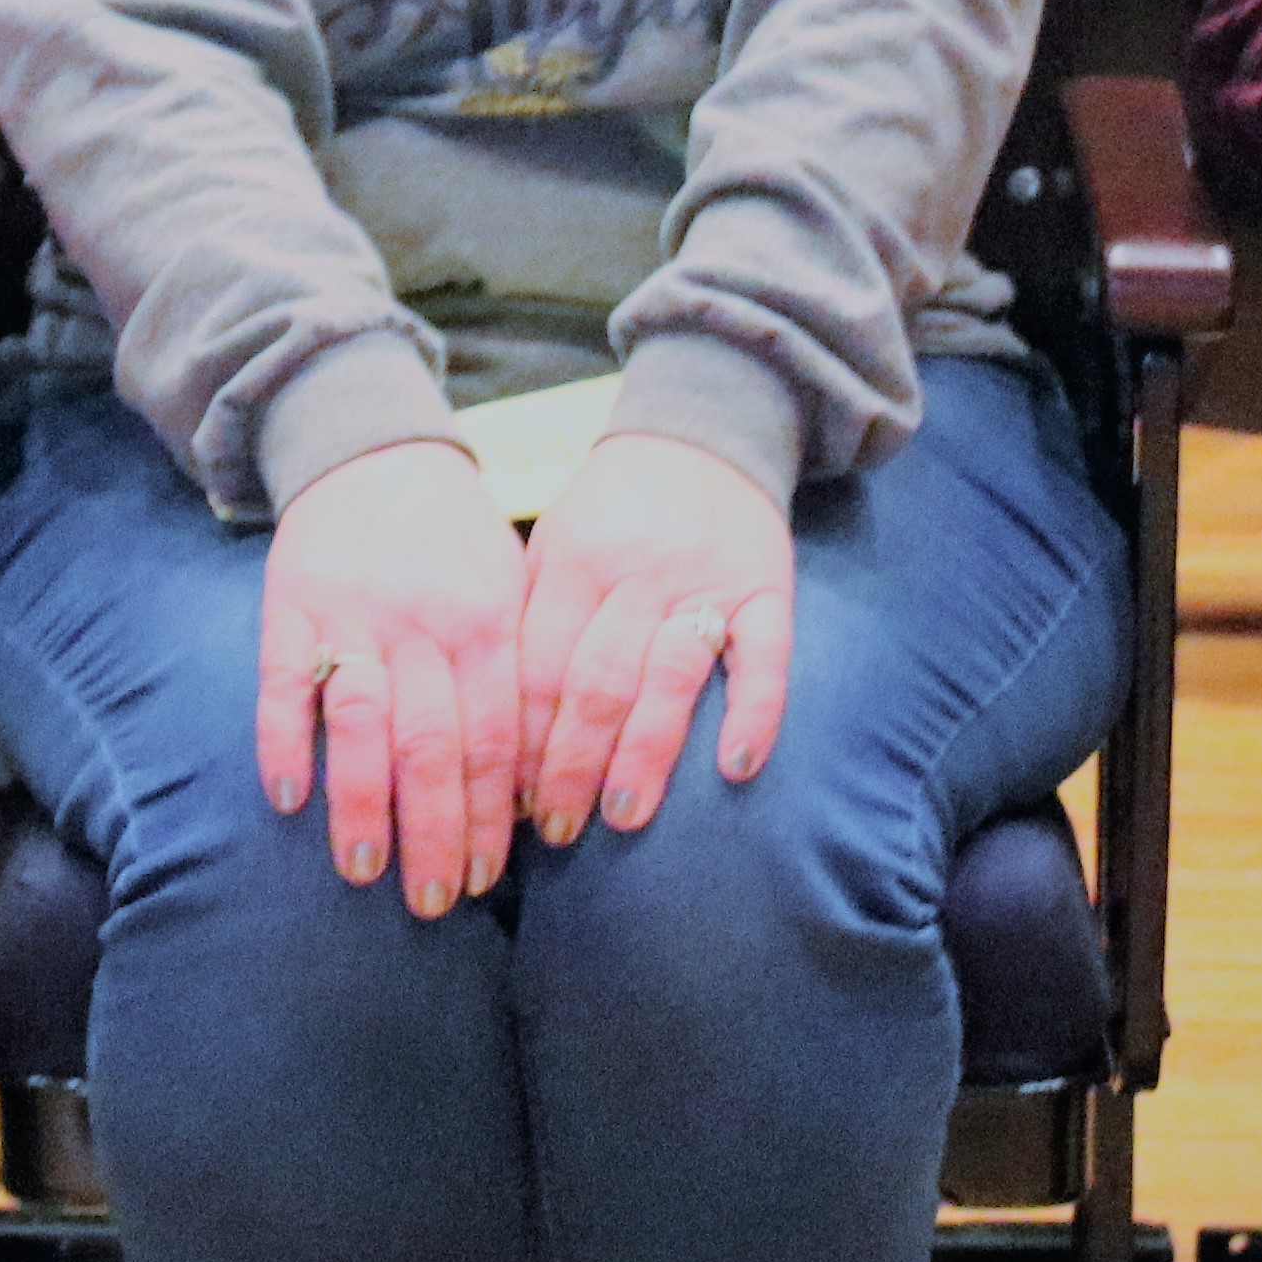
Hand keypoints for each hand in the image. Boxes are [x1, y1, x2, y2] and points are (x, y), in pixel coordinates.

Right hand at [257, 439, 525, 915]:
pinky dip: (284, 741)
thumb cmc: (454, 542)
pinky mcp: (290, 607)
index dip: (490, 816)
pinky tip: (288, 799)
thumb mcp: (509, 593)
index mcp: (486, 626)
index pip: (495, 739)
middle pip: (432, 745)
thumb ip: (516, 680)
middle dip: (436, 832)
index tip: (484, 879)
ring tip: (365, 872)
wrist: (373, 451)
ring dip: (363, 805)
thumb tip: (525, 794)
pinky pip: (284, 683)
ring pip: (361, 723)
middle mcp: (422, 626)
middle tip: (433, 902)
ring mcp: (352, 617)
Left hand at [519, 429, 795, 841]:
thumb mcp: (553, 541)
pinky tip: (735, 767)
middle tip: (556, 831)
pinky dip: (753, 713)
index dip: (520, 738)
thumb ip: (529, 617)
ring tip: (623, 818)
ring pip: (667, 678)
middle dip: (569, 765)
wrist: (702, 429)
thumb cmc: (612, 506)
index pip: (536, 665)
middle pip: (595, 682)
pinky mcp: (767, 590)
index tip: (506, 799)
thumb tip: (493, 723)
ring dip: (644, 755)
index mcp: (572, 562)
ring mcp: (705, 584)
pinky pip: (764, 658)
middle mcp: (635, 575)